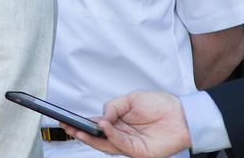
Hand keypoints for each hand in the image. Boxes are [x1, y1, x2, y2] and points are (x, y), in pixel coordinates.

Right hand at [62, 90, 191, 157]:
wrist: (183, 114)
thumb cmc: (162, 106)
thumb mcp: (131, 99)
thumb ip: (113, 107)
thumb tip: (101, 116)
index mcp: (120, 123)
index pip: (97, 126)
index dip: (83, 124)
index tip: (68, 120)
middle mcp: (123, 135)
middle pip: (98, 138)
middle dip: (81, 134)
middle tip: (67, 128)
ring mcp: (130, 145)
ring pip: (106, 145)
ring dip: (92, 138)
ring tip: (79, 130)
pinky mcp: (140, 152)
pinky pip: (121, 144)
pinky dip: (111, 136)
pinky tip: (104, 127)